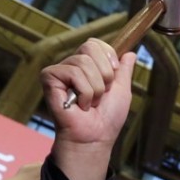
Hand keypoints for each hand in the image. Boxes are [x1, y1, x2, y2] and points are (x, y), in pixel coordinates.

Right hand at [39, 38, 135, 179]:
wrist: (96, 136)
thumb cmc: (107, 118)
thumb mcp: (122, 90)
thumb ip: (124, 71)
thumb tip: (130, 53)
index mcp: (88, 66)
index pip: (96, 43)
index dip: (108, 56)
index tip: (112, 77)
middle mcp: (72, 65)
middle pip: (90, 48)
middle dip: (104, 74)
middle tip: (100, 94)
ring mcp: (60, 71)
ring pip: (84, 63)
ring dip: (95, 88)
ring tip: (89, 102)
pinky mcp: (49, 77)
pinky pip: (73, 73)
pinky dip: (84, 92)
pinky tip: (78, 104)